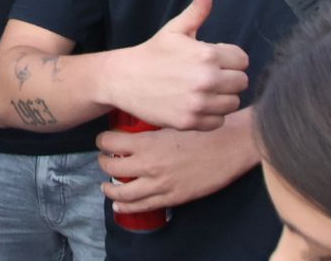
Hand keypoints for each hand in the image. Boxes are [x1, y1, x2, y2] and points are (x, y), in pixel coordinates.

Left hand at [98, 113, 255, 210]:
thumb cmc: (203, 130)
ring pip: (122, 193)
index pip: (110, 142)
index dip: (102, 141)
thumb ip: (151, 130)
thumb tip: (134, 132)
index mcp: (147, 142)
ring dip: (109, 190)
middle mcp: (149, 165)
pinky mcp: (172, 197)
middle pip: (111, 167)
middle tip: (103, 160)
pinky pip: (142, 206)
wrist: (229, 145)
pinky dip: (126, 207)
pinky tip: (119, 206)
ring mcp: (159, 184)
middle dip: (103, 163)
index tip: (102, 141)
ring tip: (106, 186)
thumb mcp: (171, 122)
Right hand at [104, 0, 247, 130]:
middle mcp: (207, 80)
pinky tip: (195, 104)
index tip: (213, 60)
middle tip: (208, 75)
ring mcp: (198, 103)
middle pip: (241, 83)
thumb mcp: (176, 29)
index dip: (229, 59)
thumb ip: (197, 10)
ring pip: (232, 103)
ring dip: (221, 98)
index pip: (242, 61)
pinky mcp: (190, 122)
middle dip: (228, 78)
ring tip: (202, 90)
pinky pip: (218, 122)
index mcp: (207, 55)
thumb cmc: (153, 53)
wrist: (124, 79)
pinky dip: (210, 116)